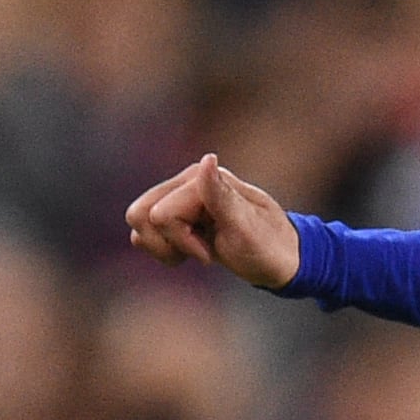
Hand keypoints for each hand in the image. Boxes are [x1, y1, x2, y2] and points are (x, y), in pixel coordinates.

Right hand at [123, 156, 303, 288]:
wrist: (281, 259)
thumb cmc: (268, 246)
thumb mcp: (246, 226)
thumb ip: (221, 196)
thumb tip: (207, 160)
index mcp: (201, 178)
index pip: (160, 215)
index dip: (183, 242)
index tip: (212, 253)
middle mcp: (187, 182)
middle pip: (139, 214)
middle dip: (166, 243)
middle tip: (202, 251)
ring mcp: (180, 197)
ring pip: (138, 224)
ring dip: (164, 247)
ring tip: (198, 250)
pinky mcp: (177, 213)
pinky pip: (144, 232)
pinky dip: (164, 249)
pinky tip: (192, 251)